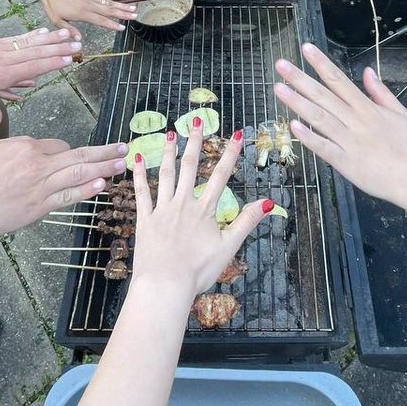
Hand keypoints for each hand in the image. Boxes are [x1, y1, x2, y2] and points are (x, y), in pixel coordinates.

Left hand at [0, 27, 81, 124]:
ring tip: (69, 33)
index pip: (30, 67)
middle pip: (35, 52)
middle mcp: (2, 58)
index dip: (51, 63)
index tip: (69, 59)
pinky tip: (45, 32)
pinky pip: (17, 39)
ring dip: (50, 38)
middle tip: (79, 44)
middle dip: (58, 48)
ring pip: (29, 42)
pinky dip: (33, 35)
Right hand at [0, 137, 127, 250]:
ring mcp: (42, 187)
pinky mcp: (41, 207)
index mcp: (26, 147)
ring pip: (79, 174)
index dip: (68, 151)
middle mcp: (38, 164)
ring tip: (122, 164)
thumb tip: (37, 148)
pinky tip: (103, 185)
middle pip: (79, 154)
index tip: (75, 157)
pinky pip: (69, 196)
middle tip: (124, 148)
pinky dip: (87, 190)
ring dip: (104, 168)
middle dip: (104, 151)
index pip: (58, 145)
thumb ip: (19, 147)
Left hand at [37, 0, 136, 33]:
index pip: (101, 20)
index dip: (112, 25)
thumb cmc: (52, 5)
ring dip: (121, 5)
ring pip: (109, 1)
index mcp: (82, 13)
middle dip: (123, 14)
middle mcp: (89, 4)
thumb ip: (69, 30)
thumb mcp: (57, 21)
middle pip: (109, 10)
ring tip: (133, 7)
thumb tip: (79, 39)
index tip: (122, 28)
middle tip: (135, 16)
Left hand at [130, 124, 270, 305]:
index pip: (221, 176)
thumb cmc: (198, 270)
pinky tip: (138, 160)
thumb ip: (247, 221)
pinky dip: (140, 175)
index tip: (237, 134)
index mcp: (205, 210)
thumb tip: (269, 202)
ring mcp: (162, 210)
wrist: (165, 284)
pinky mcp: (145, 220)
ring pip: (166, 174)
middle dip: (196, 143)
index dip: (230, 154)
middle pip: (191, 167)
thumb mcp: (229, 246)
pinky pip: (142, 193)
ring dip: (168, 152)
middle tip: (197, 122)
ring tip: (170, 133)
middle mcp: (184, 204)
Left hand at [273, 44, 406, 213]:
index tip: (305, 49)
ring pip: (320, 118)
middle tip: (280, 65)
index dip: (321, 63)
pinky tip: (293, 126)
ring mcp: (350, 142)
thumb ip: (381, 92)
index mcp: (368, 108)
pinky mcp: (347, 164)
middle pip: (324, 96)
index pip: (339, 80)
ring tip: (278, 88)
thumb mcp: (401, 113)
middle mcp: (356, 121)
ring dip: (297, 102)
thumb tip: (367, 71)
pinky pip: (325, 149)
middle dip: (300, 79)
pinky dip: (309, 138)